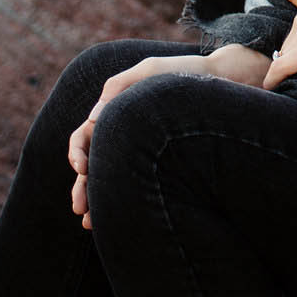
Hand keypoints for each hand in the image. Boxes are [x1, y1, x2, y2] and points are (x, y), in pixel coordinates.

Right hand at [67, 46, 266, 225]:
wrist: (219, 81)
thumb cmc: (182, 74)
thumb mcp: (150, 72)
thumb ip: (120, 86)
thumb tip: (93, 118)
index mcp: (114, 112)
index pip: (84, 136)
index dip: (77, 153)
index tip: (83, 169)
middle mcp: (124, 134)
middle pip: (94, 165)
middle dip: (83, 188)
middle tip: (80, 209)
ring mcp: (141, 149)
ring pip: (112, 179)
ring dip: (99, 201)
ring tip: (91, 224)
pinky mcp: (160, 162)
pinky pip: (138, 184)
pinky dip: (125, 200)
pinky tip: (122, 217)